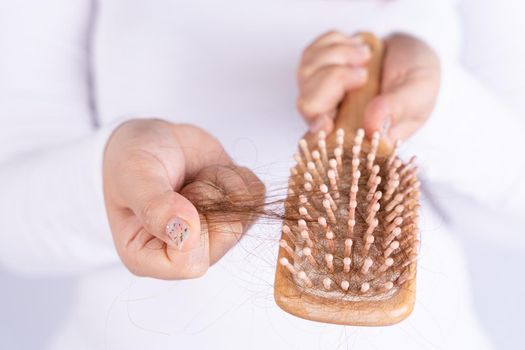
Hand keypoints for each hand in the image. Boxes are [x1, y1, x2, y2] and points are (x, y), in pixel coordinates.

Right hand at [103, 119, 264, 279]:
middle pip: (226, 238)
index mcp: (147, 256)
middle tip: (185, 184)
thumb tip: (186, 236)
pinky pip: (257, 197)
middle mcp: (183, 252)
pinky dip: (238, 176)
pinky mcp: (234, 211)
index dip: (196, 229)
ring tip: (194, 177)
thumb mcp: (134, 177)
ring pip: (245, 215)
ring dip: (224, 184)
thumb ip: (155, 207)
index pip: (190, 265)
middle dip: (209, 198)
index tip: (180, 196)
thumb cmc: (130, 159)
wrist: (151, 137)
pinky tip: (211, 172)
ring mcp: (213, 233)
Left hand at [297, 31, 439, 142]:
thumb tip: (373, 128)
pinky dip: (336, 43)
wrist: (414, 53)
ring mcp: (319, 91)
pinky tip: (358, 47)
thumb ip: (396, 110)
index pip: (320, 142)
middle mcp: (331, 116)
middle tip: (364, 73)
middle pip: (308, 105)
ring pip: (307, 74)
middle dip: (335, 80)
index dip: (317, 131)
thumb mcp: (416, 96)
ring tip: (367, 55)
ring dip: (339, 56)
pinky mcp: (317, 67)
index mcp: (353, 136)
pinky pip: (312, 52)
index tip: (326, 122)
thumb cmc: (416, 83)